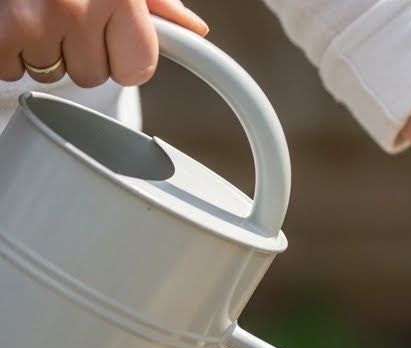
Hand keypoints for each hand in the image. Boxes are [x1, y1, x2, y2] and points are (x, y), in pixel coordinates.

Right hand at [0, 0, 207, 85]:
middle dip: (79, 50)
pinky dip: (10, 50)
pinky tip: (13, 17)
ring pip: (51, 73)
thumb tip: (192, 28)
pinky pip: (11, 70)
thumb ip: (154, 0)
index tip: (111, 36)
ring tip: (36, 8)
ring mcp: (33, 23)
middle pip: (93, 75)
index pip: (137, 70)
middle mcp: (75, 8)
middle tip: (64, 11)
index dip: (123, 57)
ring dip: (44, 47)